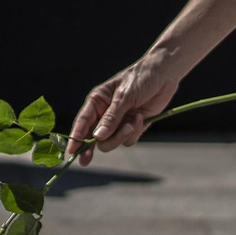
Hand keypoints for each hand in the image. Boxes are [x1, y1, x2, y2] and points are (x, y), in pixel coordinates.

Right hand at [68, 51, 183, 164]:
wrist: (165, 74)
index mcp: (97, 101)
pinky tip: (140, 118)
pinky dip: (134, 133)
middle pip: (96, 137)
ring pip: (111, 141)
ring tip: (132, 122)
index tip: (71, 151)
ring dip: (121, 136)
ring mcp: (119, 122)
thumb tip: (97, 137)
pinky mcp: (132, 127)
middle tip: (86, 160)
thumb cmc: (141, 78)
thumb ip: (111, 118)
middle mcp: (105, 113)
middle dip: (96, 145)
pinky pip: (128, 140)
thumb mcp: (124, 96)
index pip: (82, 122)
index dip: (75, 137)